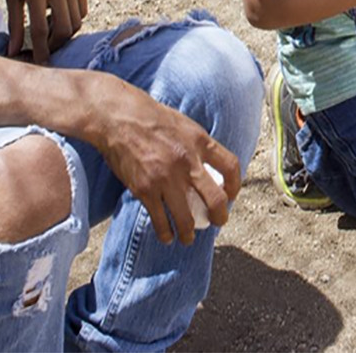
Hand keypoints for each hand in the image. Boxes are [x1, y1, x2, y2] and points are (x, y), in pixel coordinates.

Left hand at [2, 0, 86, 63]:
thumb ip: (14, 22)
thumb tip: (12, 53)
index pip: (41, 28)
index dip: (40, 50)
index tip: (39, 64)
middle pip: (65, 28)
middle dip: (56, 44)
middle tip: (45, 48)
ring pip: (77, 19)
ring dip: (65, 31)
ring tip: (50, 28)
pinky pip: (82, 6)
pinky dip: (73, 16)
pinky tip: (57, 11)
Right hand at [93, 80, 242, 243]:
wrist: (119, 118)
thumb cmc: (151, 117)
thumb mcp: (185, 124)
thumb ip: (198, 145)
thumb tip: (209, 165)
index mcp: (200, 142)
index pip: (231, 166)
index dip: (236, 185)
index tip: (231, 194)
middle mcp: (187, 162)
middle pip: (215, 199)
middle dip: (220, 216)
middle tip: (218, 221)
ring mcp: (166, 179)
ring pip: (186, 218)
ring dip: (189, 233)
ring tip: (188, 237)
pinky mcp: (145, 190)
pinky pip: (160, 220)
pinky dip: (165, 232)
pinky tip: (167, 236)